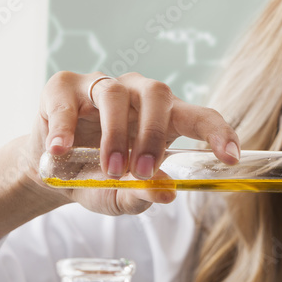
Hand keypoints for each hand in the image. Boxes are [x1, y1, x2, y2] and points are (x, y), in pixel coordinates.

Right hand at [24, 71, 240, 214]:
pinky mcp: (63, 87)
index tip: (232, 159)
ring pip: (116, 95)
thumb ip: (142, 194)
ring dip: (115, 135)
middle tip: (142, 171)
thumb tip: (166, 193)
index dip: (219, 133)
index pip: (201, 117)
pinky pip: (68, 100)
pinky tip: (60, 150)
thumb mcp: (120, 196)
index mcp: (166, 118)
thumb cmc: (97, 179)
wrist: (50, 174)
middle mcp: (138, 94)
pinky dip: (64, 126)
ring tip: (108, 170)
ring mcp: (101, 86)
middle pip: (158, 95)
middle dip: (153, 135)